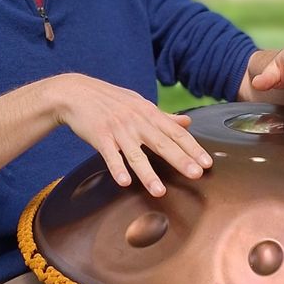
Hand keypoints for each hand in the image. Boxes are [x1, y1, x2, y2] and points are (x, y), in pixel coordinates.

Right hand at [50, 74, 211, 197]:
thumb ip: (163, 116)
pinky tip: (125, 182)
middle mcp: (136, 121)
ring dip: (148, 173)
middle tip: (197, 175)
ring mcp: (118, 130)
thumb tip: (187, 123)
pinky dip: (117, 168)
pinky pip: (110, 155)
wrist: (76, 93)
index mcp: (149, 113)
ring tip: (160, 191)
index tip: (207, 163)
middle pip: (162, 143)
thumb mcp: (139, 103)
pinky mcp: (100, 137)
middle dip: (180, 160)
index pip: (175, 132)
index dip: (192, 148)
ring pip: (136, 154)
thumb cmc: (111, 100)